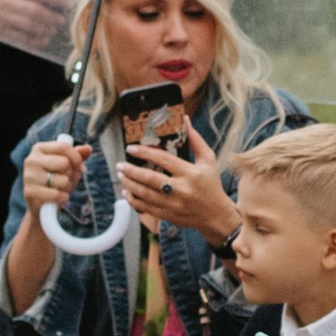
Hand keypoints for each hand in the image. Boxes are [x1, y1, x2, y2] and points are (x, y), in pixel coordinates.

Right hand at [0, 0, 70, 50]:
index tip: (68, 1)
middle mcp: (10, 2)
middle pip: (37, 11)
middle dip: (52, 17)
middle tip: (61, 20)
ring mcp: (5, 18)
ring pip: (30, 26)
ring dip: (45, 30)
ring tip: (52, 30)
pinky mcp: (1, 31)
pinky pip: (21, 38)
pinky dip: (34, 40)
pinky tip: (42, 40)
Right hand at [21, 132, 90, 214]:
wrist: (42, 205)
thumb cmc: (57, 181)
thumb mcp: (69, 167)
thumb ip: (78, 155)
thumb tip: (88, 148)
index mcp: (39, 149)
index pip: (63, 147)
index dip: (77, 158)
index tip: (80, 167)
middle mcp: (31, 160)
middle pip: (64, 163)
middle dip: (70, 174)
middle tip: (65, 180)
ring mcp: (28, 176)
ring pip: (62, 180)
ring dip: (67, 187)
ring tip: (59, 189)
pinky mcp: (29, 192)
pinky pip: (57, 194)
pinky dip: (62, 198)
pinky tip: (57, 198)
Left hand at [124, 123, 235, 242]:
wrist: (215, 215)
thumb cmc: (211, 185)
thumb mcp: (208, 161)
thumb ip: (196, 141)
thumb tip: (185, 120)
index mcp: (190, 173)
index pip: (163, 160)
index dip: (145, 153)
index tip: (130, 149)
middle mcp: (181, 189)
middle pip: (150, 179)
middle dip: (131, 171)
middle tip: (120, 165)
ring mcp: (173, 204)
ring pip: (144, 194)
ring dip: (129, 184)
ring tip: (121, 176)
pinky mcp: (167, 215)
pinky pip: (145, 208)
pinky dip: (133, 200)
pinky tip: (127, 192)